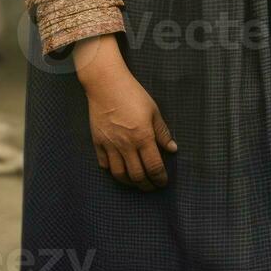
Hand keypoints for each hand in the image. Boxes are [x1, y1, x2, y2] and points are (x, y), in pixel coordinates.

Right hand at [74, 35, 176, 190]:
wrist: (105, 84)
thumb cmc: (132, 94)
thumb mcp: (153, 110)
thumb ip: (162, 132)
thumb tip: (172, 149)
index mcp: (143, 137)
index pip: (154, 167)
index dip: (160, 179)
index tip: (163, 182)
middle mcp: (126, 145)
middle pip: (137, 176)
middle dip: (147, 185)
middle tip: (152, 186)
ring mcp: (110, 145)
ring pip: (119, 175)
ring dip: (130, 182)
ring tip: (136, 182)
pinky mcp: (97, 142)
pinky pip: (104, 164)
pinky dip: (112, 170)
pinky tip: (118, 168)